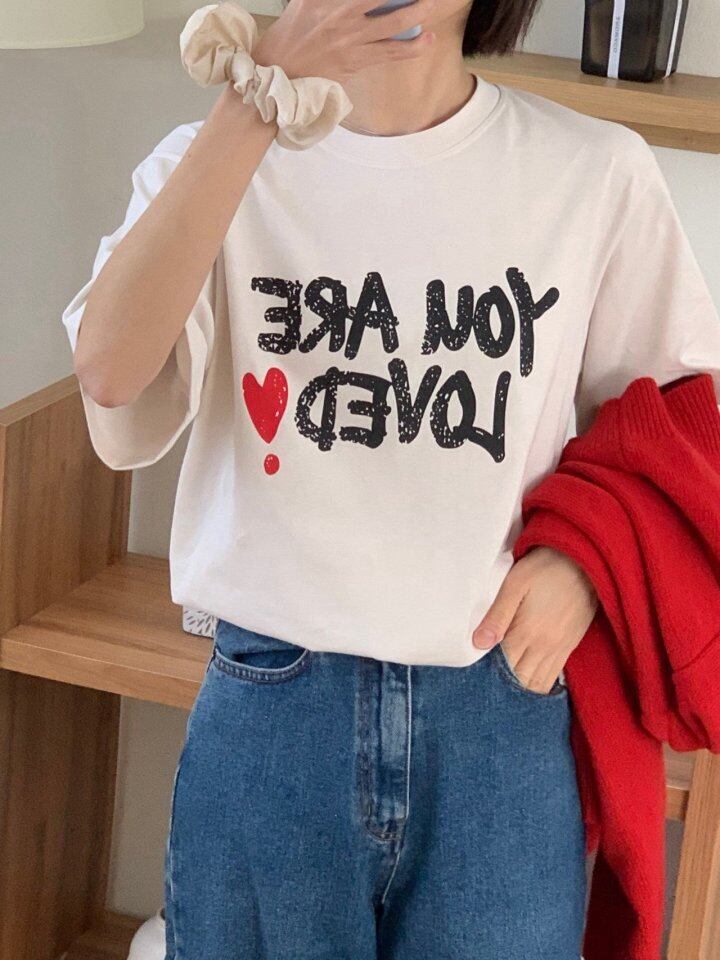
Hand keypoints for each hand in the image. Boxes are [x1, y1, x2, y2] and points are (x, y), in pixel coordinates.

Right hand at [252, 0, 436, 83]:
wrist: (278, 76)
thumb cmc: (288, 38)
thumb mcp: (301, 2)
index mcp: (326, 1)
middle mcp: (341, 18)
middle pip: (384, 5)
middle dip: (410, 3)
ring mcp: (350, 42)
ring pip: (392, 29)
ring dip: (416, 21)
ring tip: (431, 13)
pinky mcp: (354, 63)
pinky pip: (388, 54)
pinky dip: (409, 48)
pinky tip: (426, 41)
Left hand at [472, 547, 597, 693]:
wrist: (584, 561)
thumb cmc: (545, 568)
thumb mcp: (515, 584)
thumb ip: (497, 616)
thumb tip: (478, 644)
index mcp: (528, 632)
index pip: (504, 667)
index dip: (489, 675)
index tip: (477, 676)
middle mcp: (546, 646)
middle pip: (521, 681)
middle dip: (504, 687)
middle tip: (487, 686)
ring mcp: (560, 648)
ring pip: (539, 683)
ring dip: (523, 689)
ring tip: (506, 689)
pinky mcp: (570, 645)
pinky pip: (554, 675)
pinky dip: (540, 684)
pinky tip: (528, 683)